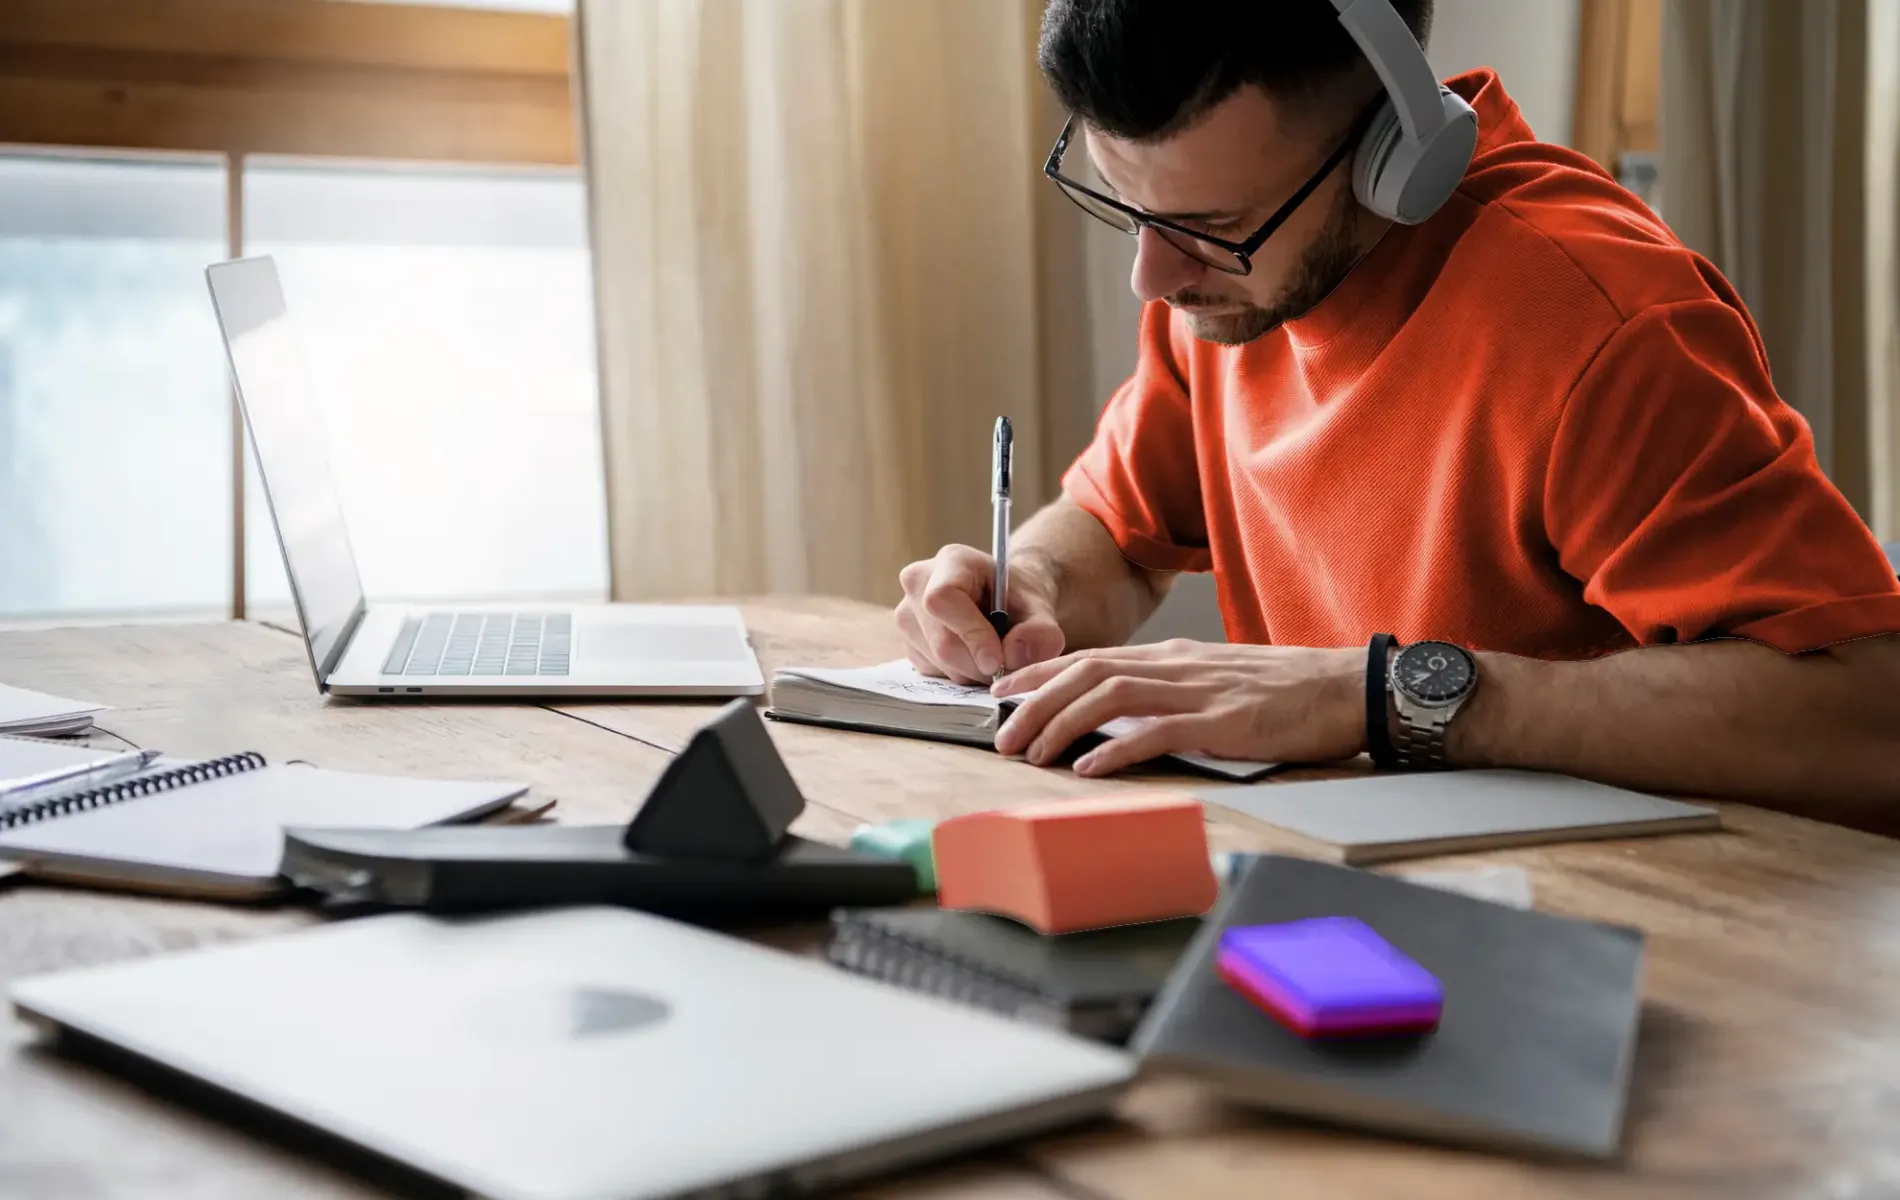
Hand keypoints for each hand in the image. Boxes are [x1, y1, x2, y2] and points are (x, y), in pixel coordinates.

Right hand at [895, 545, 1064, 683]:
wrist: (1006, 602)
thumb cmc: (1020, 599)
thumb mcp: (1040, 610)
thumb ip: (1039, 632)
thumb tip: (1013, 655)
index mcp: (951, 561)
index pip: (943, 600)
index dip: (970, 634)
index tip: (997, 661)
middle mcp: (918, 582)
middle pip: (941, 641)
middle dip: (978, 664)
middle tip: (1006, 668)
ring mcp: (906, 613)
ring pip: (936, 661)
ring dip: (971, 672)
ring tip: (993, 656)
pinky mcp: (907, 640)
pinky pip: (931, 671)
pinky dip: (958, 674)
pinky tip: (973, 657)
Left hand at [991, 640, 1364, 776]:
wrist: (1348, 687)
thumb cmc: (1287, 692)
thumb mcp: (1217, 680)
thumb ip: (1172, 690)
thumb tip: (1124, 713)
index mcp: (1174, 657)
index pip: (1091, 658)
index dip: (1040, 674)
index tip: (1002, 693)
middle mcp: (1177, 666)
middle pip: (1087, 673)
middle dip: (1035, 702)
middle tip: (1000, 734)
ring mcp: (1199, 691)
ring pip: (1110, 697)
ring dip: (1062, 724)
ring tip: (1031, 752)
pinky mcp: (1223, 721)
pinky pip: (1157, 731)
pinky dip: (1116, 748)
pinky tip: (1088, 767)